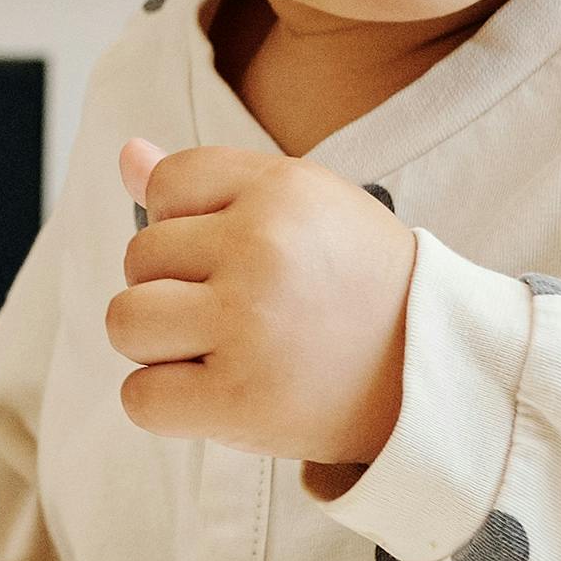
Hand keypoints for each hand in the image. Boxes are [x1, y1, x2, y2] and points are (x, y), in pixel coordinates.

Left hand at [107, 136, 416, 483]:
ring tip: (217, 351)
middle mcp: (263, 247)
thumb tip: (126, 156)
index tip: (234, 254)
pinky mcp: (241, 400)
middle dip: (173, 286)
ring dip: (157, 345)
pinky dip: (163, 403)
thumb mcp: (302, 209)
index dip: (184, 223)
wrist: (436, 374)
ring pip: (124, 322)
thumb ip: (211, 183)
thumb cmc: (356, 285)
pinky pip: (139, 397)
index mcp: (282, 189)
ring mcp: (250, 324)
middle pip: (138, 256)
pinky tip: (212, 394)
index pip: (167, 184)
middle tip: (238, 312)